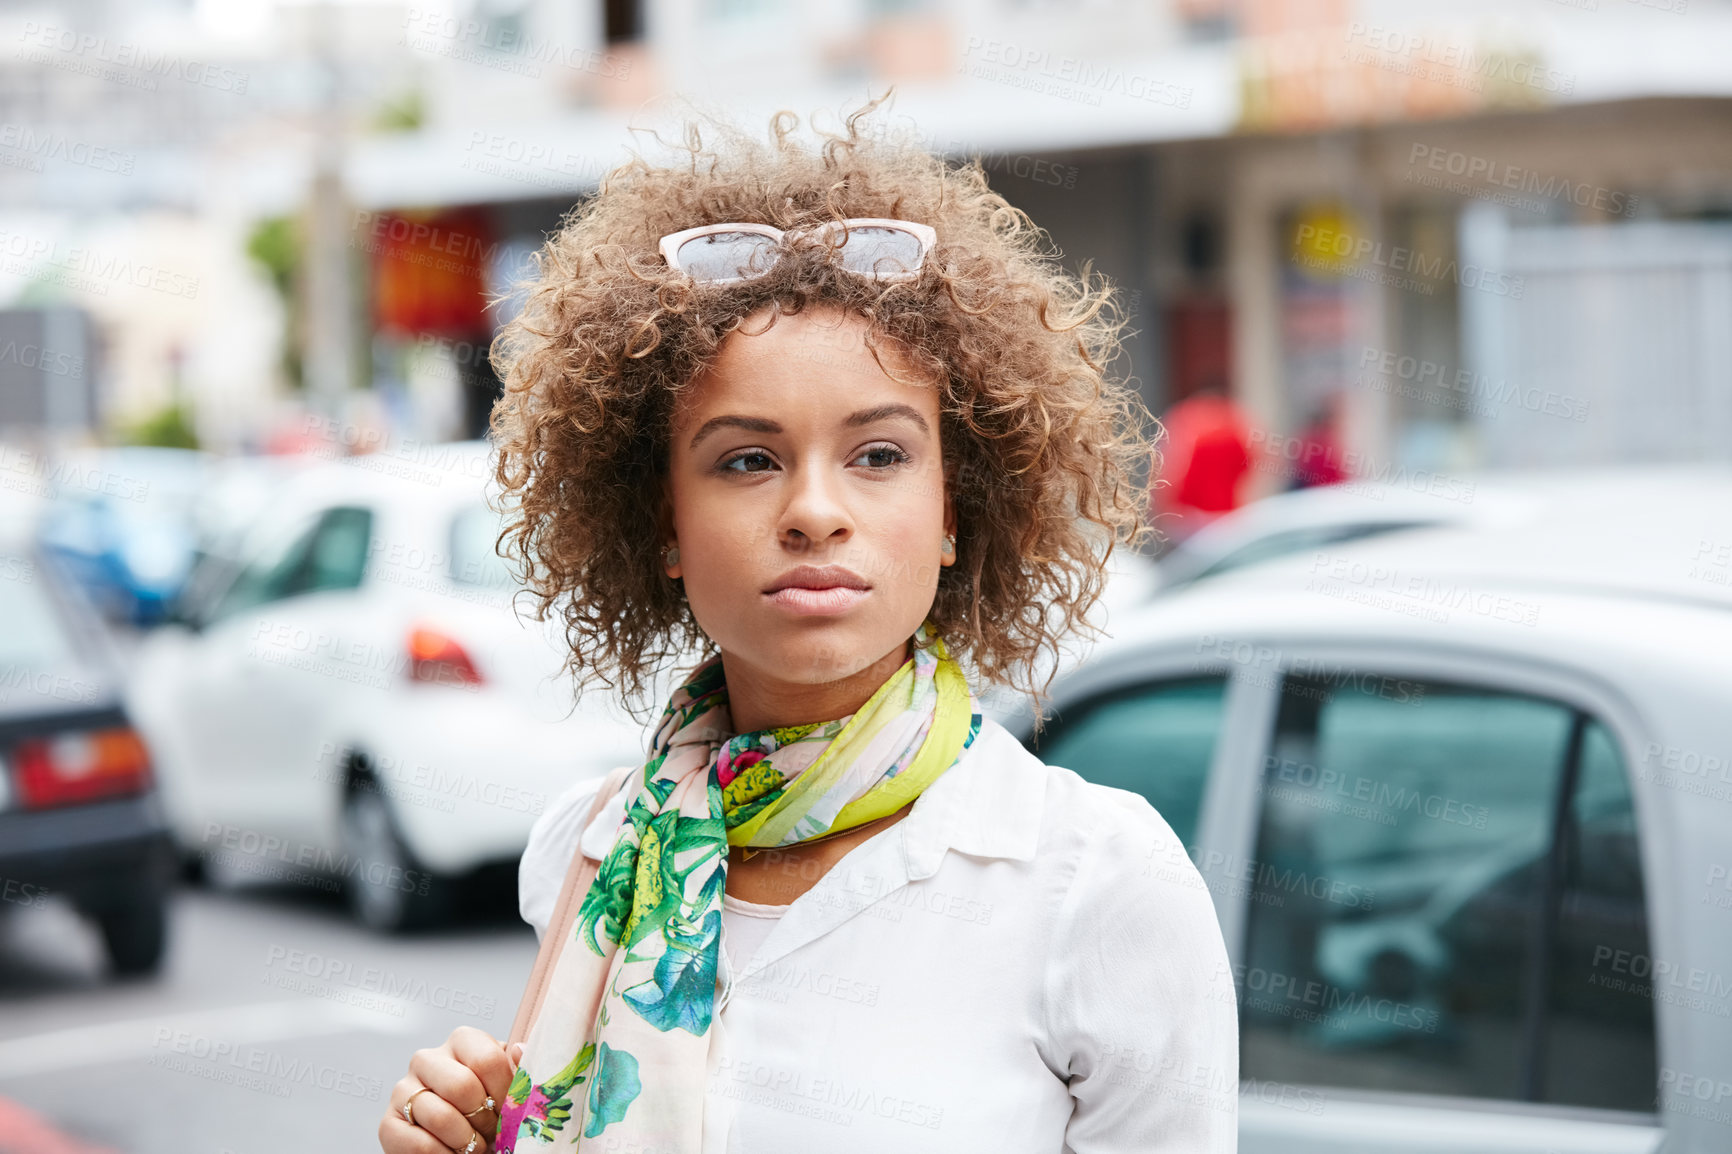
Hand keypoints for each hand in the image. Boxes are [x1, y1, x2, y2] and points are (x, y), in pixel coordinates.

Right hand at [379, 1027, 520, 1152]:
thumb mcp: (508, 1086)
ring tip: (475, 1146)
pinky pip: (419, 1144)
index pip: (487, 1059)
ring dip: (466, 1142)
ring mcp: (403, 1090)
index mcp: (462, 1041)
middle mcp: (427, 1059)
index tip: (511, 1110)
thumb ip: (520, 1069)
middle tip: (492, 1133)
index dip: (505, 1093)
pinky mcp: (388, 1124)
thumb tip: (519, 1049)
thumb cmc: (488, 1109)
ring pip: (440, 1117)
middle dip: (484, 1119)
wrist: (459, 1142)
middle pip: (461, 1086)